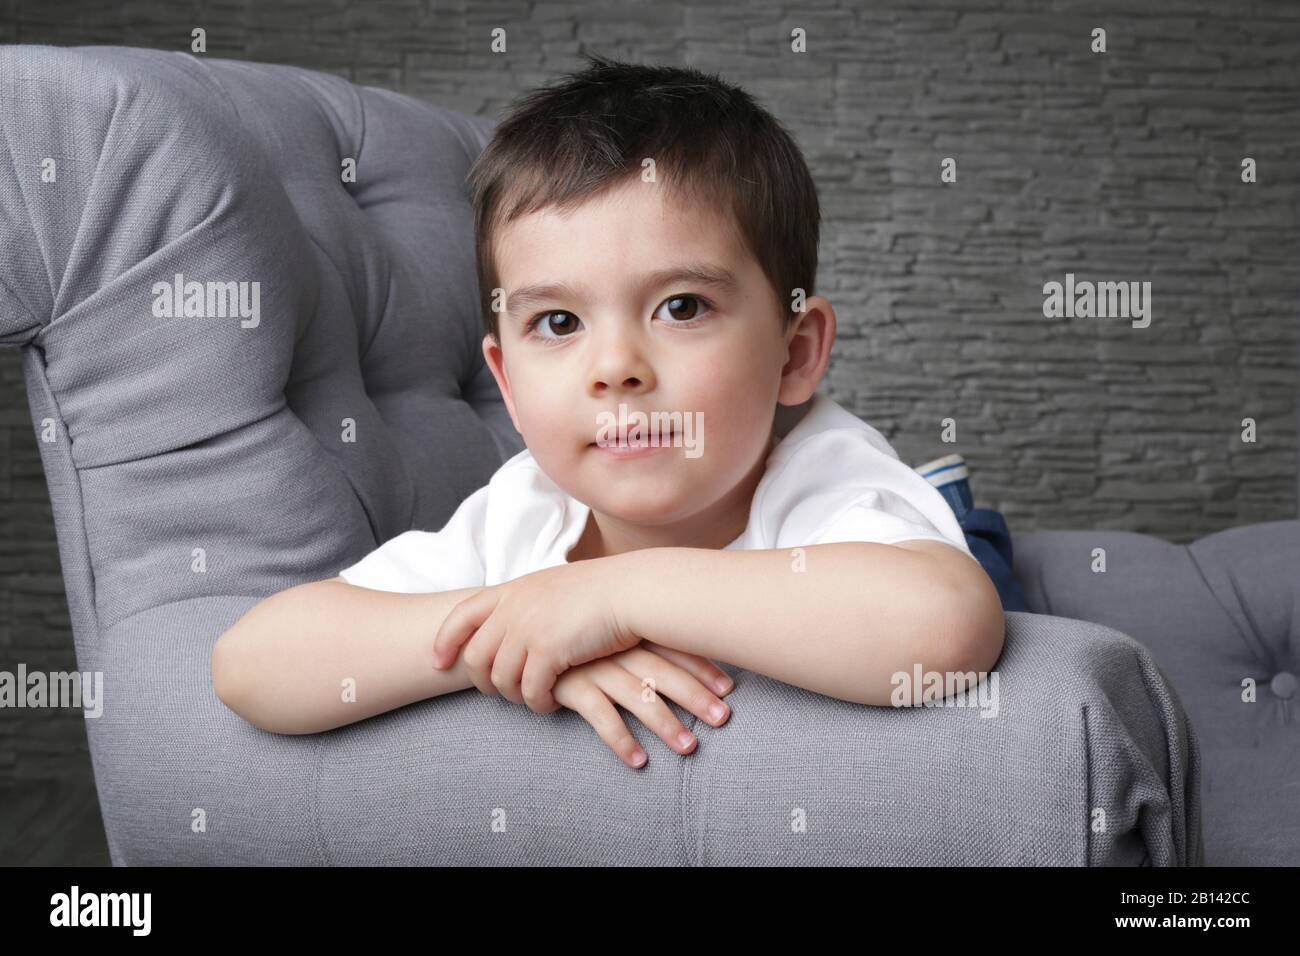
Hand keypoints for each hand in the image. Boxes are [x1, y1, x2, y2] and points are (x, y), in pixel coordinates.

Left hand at [431, 559, 639, 713]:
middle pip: (475, 656)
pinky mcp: (548, 652)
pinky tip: (551, 704)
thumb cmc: (606, 591)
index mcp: (515, 589)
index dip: (445, 640)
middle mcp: (514, 608)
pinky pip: (530, 691)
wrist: (634, 591)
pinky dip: (537, 703)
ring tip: (533, 700)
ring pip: (501, 679)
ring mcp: (528, 630)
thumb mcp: (557, 586)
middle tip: (501, 694)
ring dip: (514, 696)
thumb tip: (521, 620)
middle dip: (482, 682)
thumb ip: (533, 602)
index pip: (462, 614)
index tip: (438, 662)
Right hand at [553, 640, 734, 767]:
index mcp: (628, 631)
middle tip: (723, 718)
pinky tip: (639, 761)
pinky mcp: (571, 687)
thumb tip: (680, 661)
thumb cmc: (573, 639)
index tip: (729, 687)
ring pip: (637, 697)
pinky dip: (621, 740)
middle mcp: (615, 647)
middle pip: (663, 673)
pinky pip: (600, 717)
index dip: (702, 667)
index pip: (673, 647)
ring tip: (690, 747)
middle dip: (695, 696)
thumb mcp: (606, 634)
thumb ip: (638, 643)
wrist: (521, 638)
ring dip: (665, 723)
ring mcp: (593, 667)